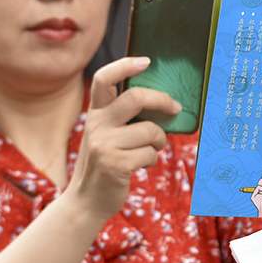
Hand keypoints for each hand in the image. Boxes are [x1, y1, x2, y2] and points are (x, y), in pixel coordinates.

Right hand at [64, 57, 179, 224]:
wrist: (86, 201)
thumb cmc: (103, 165)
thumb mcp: (104, 136)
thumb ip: (121, 119)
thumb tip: (162, 104)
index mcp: (95, 114)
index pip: (103, 79)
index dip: (125, 65)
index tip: (146, 61)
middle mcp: (97, 125)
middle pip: (136, 97)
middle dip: (162, 101)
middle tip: (175, 108)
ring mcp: (105, 145)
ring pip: (150, 130)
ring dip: (159, 141)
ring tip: (151, 150)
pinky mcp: (116, 164)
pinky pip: (150, 154)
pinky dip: (151, 160)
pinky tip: (140, 165)